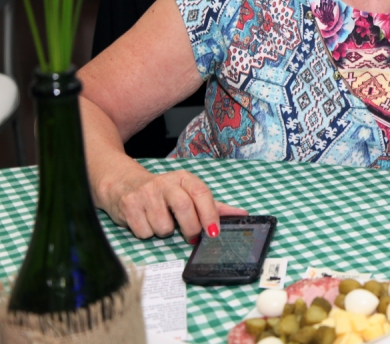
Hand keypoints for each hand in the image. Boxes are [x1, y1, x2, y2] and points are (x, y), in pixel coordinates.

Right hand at [98, 167, 247, 241]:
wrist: (122, 184)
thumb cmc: (162, 193)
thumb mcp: (188, 193)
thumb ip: (214, 206)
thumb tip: (241, 214)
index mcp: (184, 179)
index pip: (202, 193)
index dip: (210, 214)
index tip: (214, 232)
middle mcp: (165, 183)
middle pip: (184, 208)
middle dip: (191, 228)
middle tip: (192, 237)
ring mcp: (145, 194)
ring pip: (163, 226)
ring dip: (165, 231)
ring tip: (161, 221)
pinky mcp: (128, 206)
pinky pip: (144, 232)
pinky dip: (147, 233)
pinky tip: (145, 221)